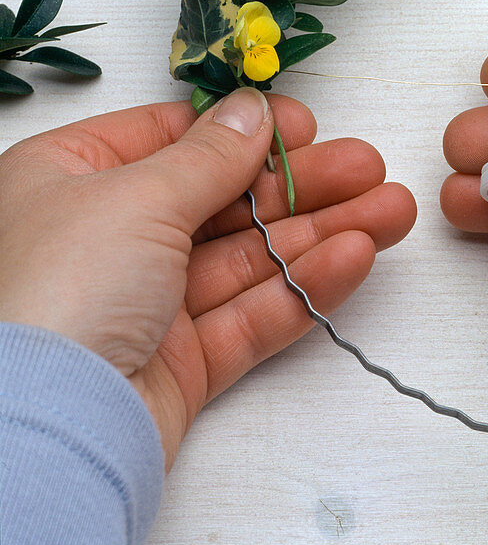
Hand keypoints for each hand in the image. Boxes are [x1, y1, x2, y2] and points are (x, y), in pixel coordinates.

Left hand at [0, 89, 415, 467]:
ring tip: (391, 211)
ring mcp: (144, 304)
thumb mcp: (137, 197)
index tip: (307, 125)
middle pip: (223, 200)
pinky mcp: (177, 364)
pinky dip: (301, 287)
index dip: (244, 131)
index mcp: (72, 179)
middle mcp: (105, 239)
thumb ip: (210, 156)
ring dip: (321, 232)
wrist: (39, 433)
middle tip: (369, 168)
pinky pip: (249, 315)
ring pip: (247, 259)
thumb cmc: (60, 288)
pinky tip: (354, 257)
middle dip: (303, 185)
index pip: (171, 139)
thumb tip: (253, 111)